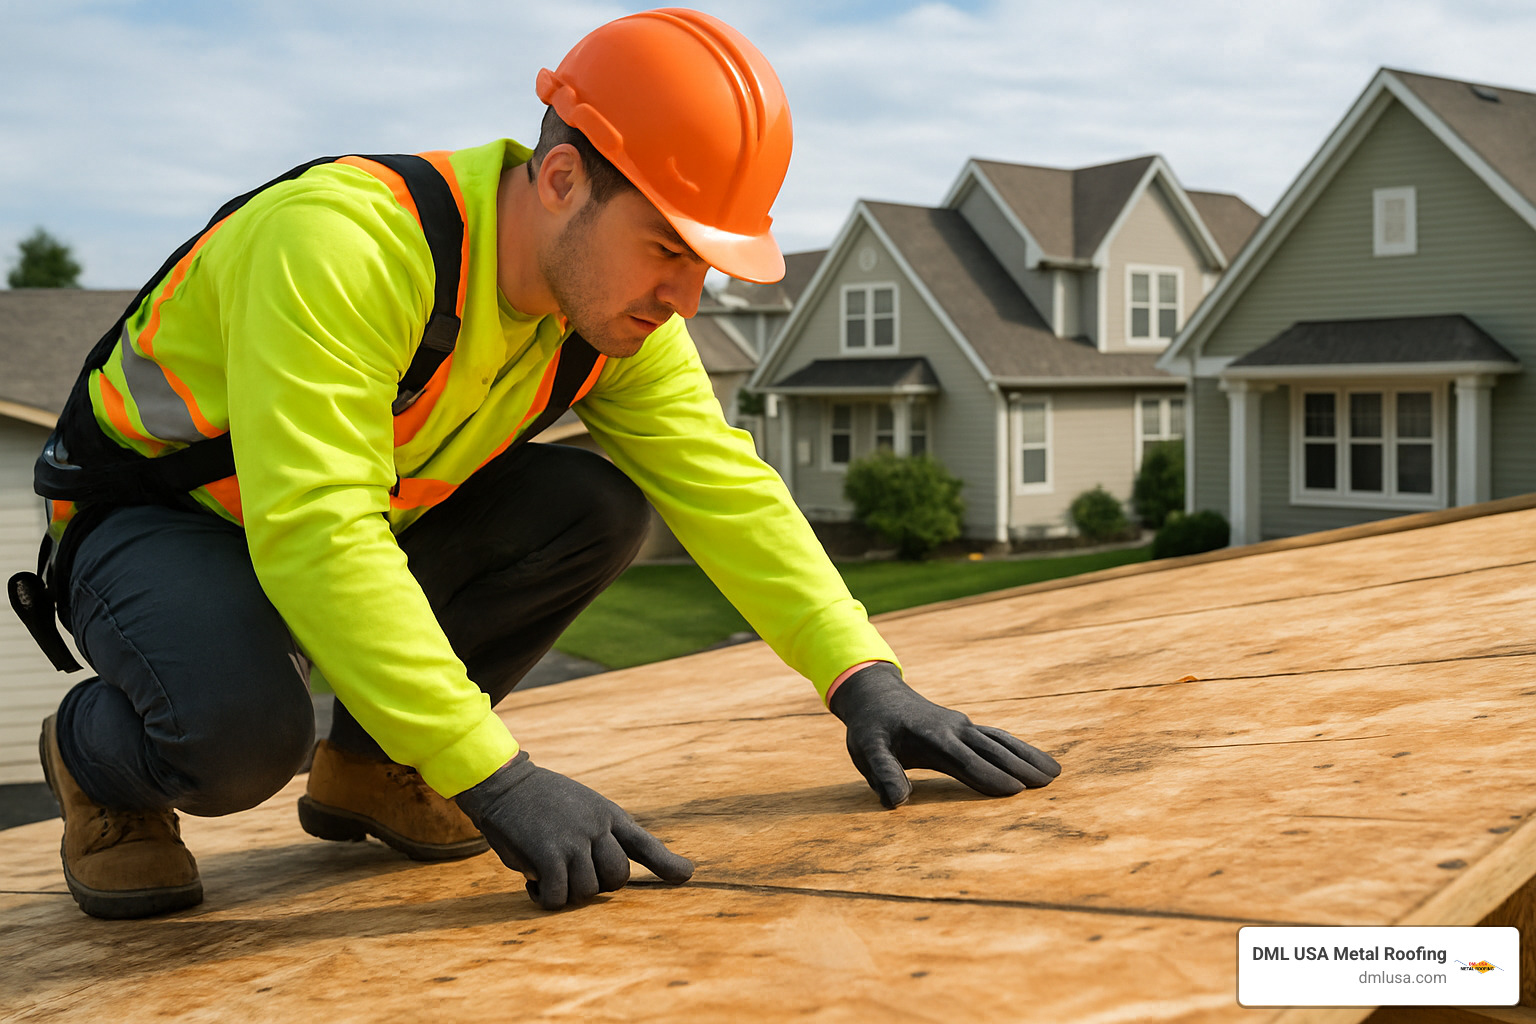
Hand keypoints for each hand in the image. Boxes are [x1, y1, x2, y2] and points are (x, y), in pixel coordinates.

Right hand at [454, 751, 693, 908]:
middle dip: (597, 885)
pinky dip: (544, 898)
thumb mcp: (581, 807)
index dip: (667, 863)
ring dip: (566, 892)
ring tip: (547, 875)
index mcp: (609, 814)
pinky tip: (532, 882)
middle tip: (571, 874)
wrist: (503, 783)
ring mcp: (575, 841)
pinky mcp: (548, 855)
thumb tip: (610, 877)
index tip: (686, 874)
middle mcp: (597, 828)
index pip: (645, 842)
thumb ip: (600, 835)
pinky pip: (557, 896)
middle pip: (617, 878)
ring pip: (586, 891)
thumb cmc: (540, 800)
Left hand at [829, 662, 1060, 807]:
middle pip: (992, 750)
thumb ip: (883, 773)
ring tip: (1056, 772)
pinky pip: (997, 737)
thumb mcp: (866, 750)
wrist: (877, 696)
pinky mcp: (965, 728)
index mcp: (932, 737)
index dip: (989, 776)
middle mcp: (953, 729)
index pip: (965, 760)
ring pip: (1001, 741)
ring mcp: (962, 726)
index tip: (1016, 791)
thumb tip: (896, 801)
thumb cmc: (871, 729)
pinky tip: (1034, 759)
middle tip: (1051, 783)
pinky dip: (1018, 747)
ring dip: (1027, 755)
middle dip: (1021, 766)